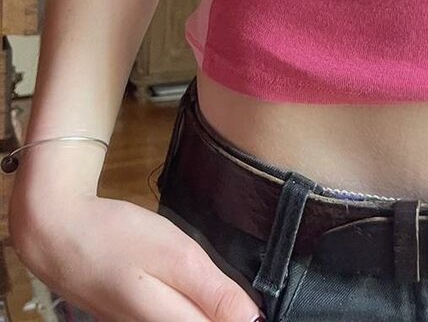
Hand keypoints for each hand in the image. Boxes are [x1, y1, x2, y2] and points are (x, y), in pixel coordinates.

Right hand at [9, 187, 263, 321]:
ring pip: (186, 319)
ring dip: (205, 306)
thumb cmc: (117, 238)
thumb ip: (213, 291)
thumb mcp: (176, 255)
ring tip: (211, 285)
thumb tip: (251, 318)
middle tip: (227, 287)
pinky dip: (185, 304)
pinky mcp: (129, 319)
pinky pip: (169, 317)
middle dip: (221, 310)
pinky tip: (187, 287)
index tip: (249, 301)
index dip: (238, 314)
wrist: (57, 234)